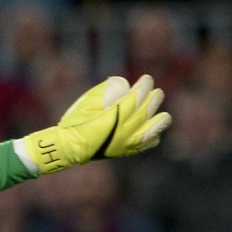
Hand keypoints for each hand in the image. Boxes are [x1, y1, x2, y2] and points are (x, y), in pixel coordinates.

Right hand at [21, 74, 171, 173]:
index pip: (136, 98)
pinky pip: (142, 146)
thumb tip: (125, 86)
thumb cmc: (75, 122)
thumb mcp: (87, 101)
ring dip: (159, 122)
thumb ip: (107, 91)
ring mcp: (124, 143)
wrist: (67, 147)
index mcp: (115, 115)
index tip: (147, 79)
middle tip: (157, 92)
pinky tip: (155, 134)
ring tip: (164, 116)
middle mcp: (123, 130)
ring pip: (150, 132)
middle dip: (153, 100)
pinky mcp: (123, 151)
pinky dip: (151, 139)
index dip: (144, 87)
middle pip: (145, 112)